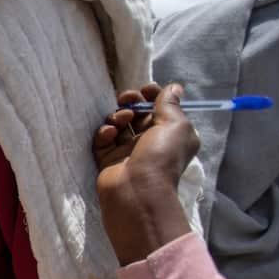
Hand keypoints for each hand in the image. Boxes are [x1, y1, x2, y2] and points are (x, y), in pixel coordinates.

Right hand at [94, 83, 198, 264]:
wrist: (136, 191)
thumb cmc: (161, 157)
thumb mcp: (175, 124)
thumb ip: (171, 103)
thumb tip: (174, 87)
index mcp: (170, 134)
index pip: (160, 108)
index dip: (153, 95)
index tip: (145, 89)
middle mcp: (150, 142)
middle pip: (138, 114)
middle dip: (132, 102)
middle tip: (126, 98)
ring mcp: (127, 152)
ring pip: (119, 125)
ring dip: (118, 116)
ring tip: (120, 120)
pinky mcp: (107, 160)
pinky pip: (103, 140)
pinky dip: (104, 133)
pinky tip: (108, 134)